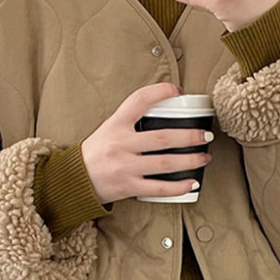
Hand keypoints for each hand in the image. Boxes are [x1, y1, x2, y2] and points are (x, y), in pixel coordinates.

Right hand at [80, 83, 213, 204]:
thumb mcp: (108, 129)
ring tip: (205, 157)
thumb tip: (165, 116)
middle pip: (163, 137)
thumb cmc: (95, 153)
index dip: (160, 92)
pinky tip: (191, 183)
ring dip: (190, 160)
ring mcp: (125, 167)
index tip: (177, 91)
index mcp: (115, 125)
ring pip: (165, 163)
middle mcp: (121, 144)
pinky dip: (178, 187)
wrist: (73, 179)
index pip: (139, 100)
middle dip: (189, 136)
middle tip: (205, 135)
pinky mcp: (128, 186)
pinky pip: (158, 188)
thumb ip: (131, 122)